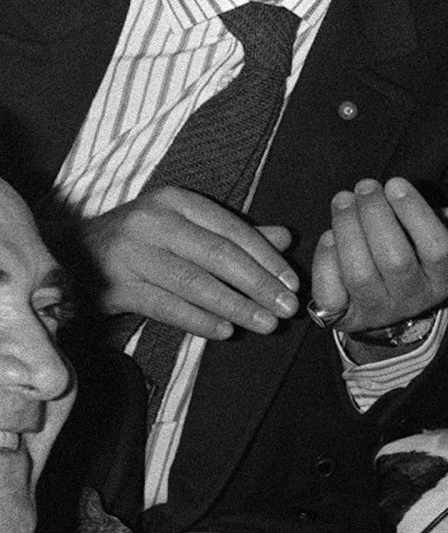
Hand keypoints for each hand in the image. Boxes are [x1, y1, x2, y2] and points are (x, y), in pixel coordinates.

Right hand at [80, 187, 296, 339]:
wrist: (70, 254)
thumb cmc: (143, 241)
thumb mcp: (186, 227)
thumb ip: (235, 233)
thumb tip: (286, 238)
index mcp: (175, 201)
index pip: (232, 230)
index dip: (267, 259)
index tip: (293, 283)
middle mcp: (151, 221)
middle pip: (217, 256)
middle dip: (258, 285)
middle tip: (287, 309)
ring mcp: (129, 252)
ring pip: (194, 283)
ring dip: (235, 307)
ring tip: (265, 324)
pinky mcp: (114, 284)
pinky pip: (165, 306)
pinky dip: (198, 320)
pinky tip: (225, 331)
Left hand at [308, 172, 447, 340]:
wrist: (392, 303)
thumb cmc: (423, 254)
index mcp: (446, 277)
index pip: (437, 248)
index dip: (414, 214)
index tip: (395, 182)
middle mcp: (415, 298)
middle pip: (394, 260)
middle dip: (375, 216)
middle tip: (365, 185)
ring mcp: (378, 310)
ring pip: (359, 273)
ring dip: (347, 230)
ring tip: (342, 199)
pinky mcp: (345, 316)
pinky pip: (330, 293)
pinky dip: (325, 261)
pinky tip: (329, 236)